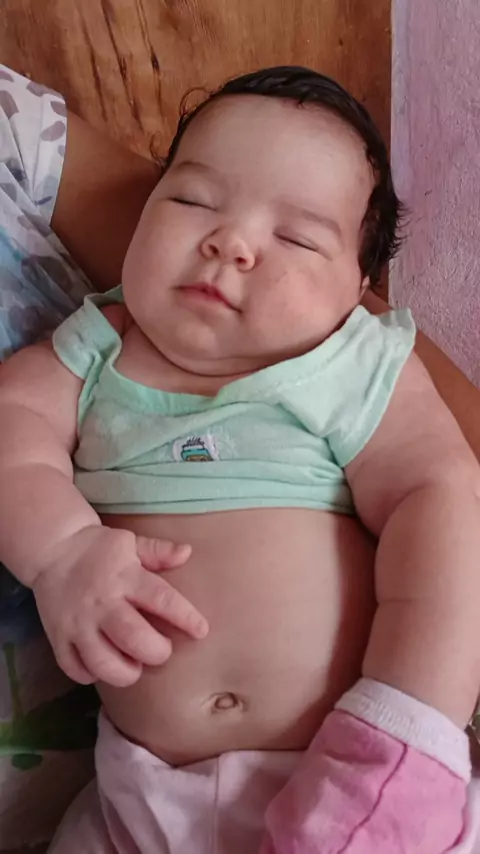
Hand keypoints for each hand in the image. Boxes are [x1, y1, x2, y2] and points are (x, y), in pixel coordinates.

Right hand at [32, 525, 207, 686]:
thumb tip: (188, 552)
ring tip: (135, 665)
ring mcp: (77, 623)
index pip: (161, 599)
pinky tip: (104, 666)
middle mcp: (102, 603)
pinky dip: (92, 675)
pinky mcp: (58, 638)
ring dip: (125, 672)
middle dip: (156, 652)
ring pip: (103, 662)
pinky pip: (75, 669)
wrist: (52, 549)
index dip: (185, 618)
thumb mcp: (130, 543)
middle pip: (134, 638)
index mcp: (125, 577)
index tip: (201, 631)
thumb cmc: (98, 548)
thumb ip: (159, 551)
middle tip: (161, 650)